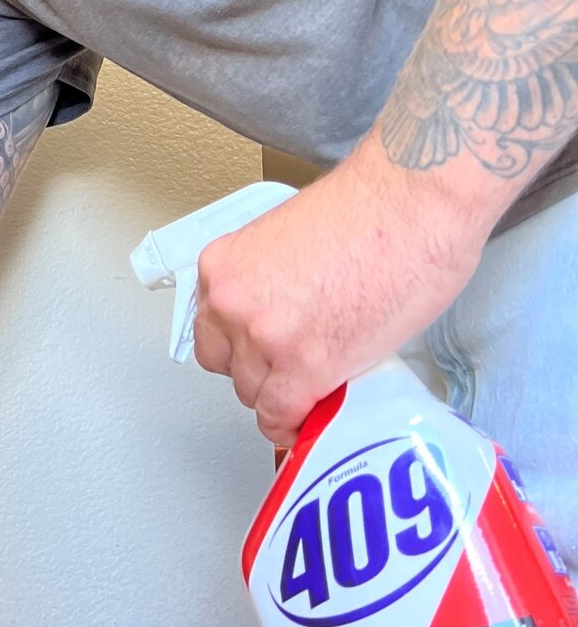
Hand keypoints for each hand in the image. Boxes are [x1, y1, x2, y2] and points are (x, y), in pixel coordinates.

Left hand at [191, 150, 484, 444]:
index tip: (262, 354)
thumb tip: (283, 315)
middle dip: (260, 370)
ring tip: (318, 384)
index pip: (211, 328)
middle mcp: (233, 302)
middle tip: (294, 366)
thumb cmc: (372, 208)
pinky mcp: (305, 367)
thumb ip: (271, 281)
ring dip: (284, 395)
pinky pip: (282, 416)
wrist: (414, 200)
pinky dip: (296, 425)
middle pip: (227, 365)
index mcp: (224, 266)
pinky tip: (311, 420)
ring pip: (254, 394)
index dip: (242, 346)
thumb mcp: (290, 241)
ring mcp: (266, 338)